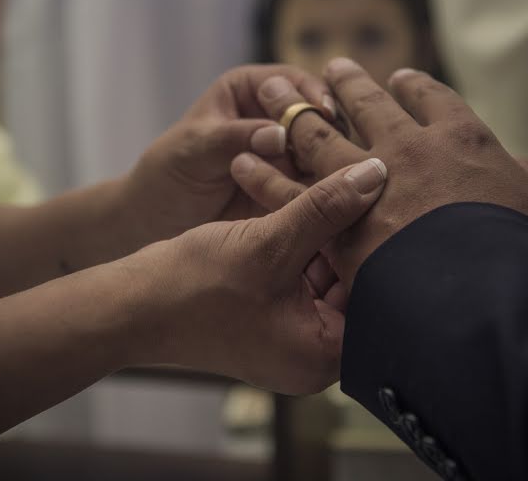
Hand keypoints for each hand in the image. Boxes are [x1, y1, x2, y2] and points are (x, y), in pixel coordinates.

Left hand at [121, 65, 335, 242]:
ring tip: (338, 184)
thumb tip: (278, 133)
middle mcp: (276, 119)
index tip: (323, 114)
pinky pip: (318, 190)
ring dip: (333, 168)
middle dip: (331, 134)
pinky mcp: (294, 191)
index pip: (293, 82)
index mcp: (251, 89)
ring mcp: (289, 157)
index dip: (311, 95)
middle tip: (341, 153)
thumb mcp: (194, 150)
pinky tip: (333, 208)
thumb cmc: (167, 173)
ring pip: (326, 155)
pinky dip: (326, 197)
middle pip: (319, 118)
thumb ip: (233, 138)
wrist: (157, 221)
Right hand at [124, 157, 386, 393]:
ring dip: (327, 234)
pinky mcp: (274, 321)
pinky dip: (304, 244)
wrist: (132, 306)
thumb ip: (324, 207)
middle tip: (370, 185)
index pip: (380, 296)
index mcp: (324, 356)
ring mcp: (293, 339)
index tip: (395, 200)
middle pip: (356, 285)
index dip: (384, 244)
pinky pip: (305, 278)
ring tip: (337, 187)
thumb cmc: (193, 286)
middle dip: (354, 236)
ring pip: (330, 276)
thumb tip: (374, 172)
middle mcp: (315, 356)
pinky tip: (304, 204)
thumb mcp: (268, 241)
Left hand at [232, 59, 527, 286]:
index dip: (416, 90)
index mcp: (463, 140)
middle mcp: (409, 148)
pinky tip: (245, 159)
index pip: (435, 102)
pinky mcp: (332, 222)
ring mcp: (366, 181)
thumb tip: (522, 171)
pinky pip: (287, 191)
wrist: (484, 297)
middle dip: (346, 84)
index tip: (400, 79)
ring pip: (318, 134)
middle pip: (369, 106)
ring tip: (272, 88)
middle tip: (329, 67)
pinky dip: (265, 174)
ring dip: (292, 110)